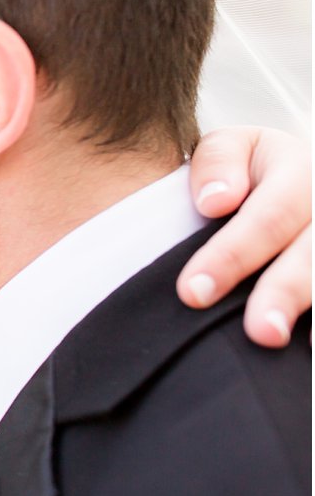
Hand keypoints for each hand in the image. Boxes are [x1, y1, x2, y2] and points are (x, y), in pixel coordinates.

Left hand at [179, 126, 310, 346]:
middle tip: (259, 332)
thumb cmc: (241, 171)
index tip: (193, 292)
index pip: (270, 215)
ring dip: (306, 304)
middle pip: (313, 251)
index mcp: (297, 168)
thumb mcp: (226, 151)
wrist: (270, 180)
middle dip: (284, 291)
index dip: (233, 254)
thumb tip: (216, 202)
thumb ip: (217, 164)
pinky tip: (308, 345)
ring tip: (281, 341)